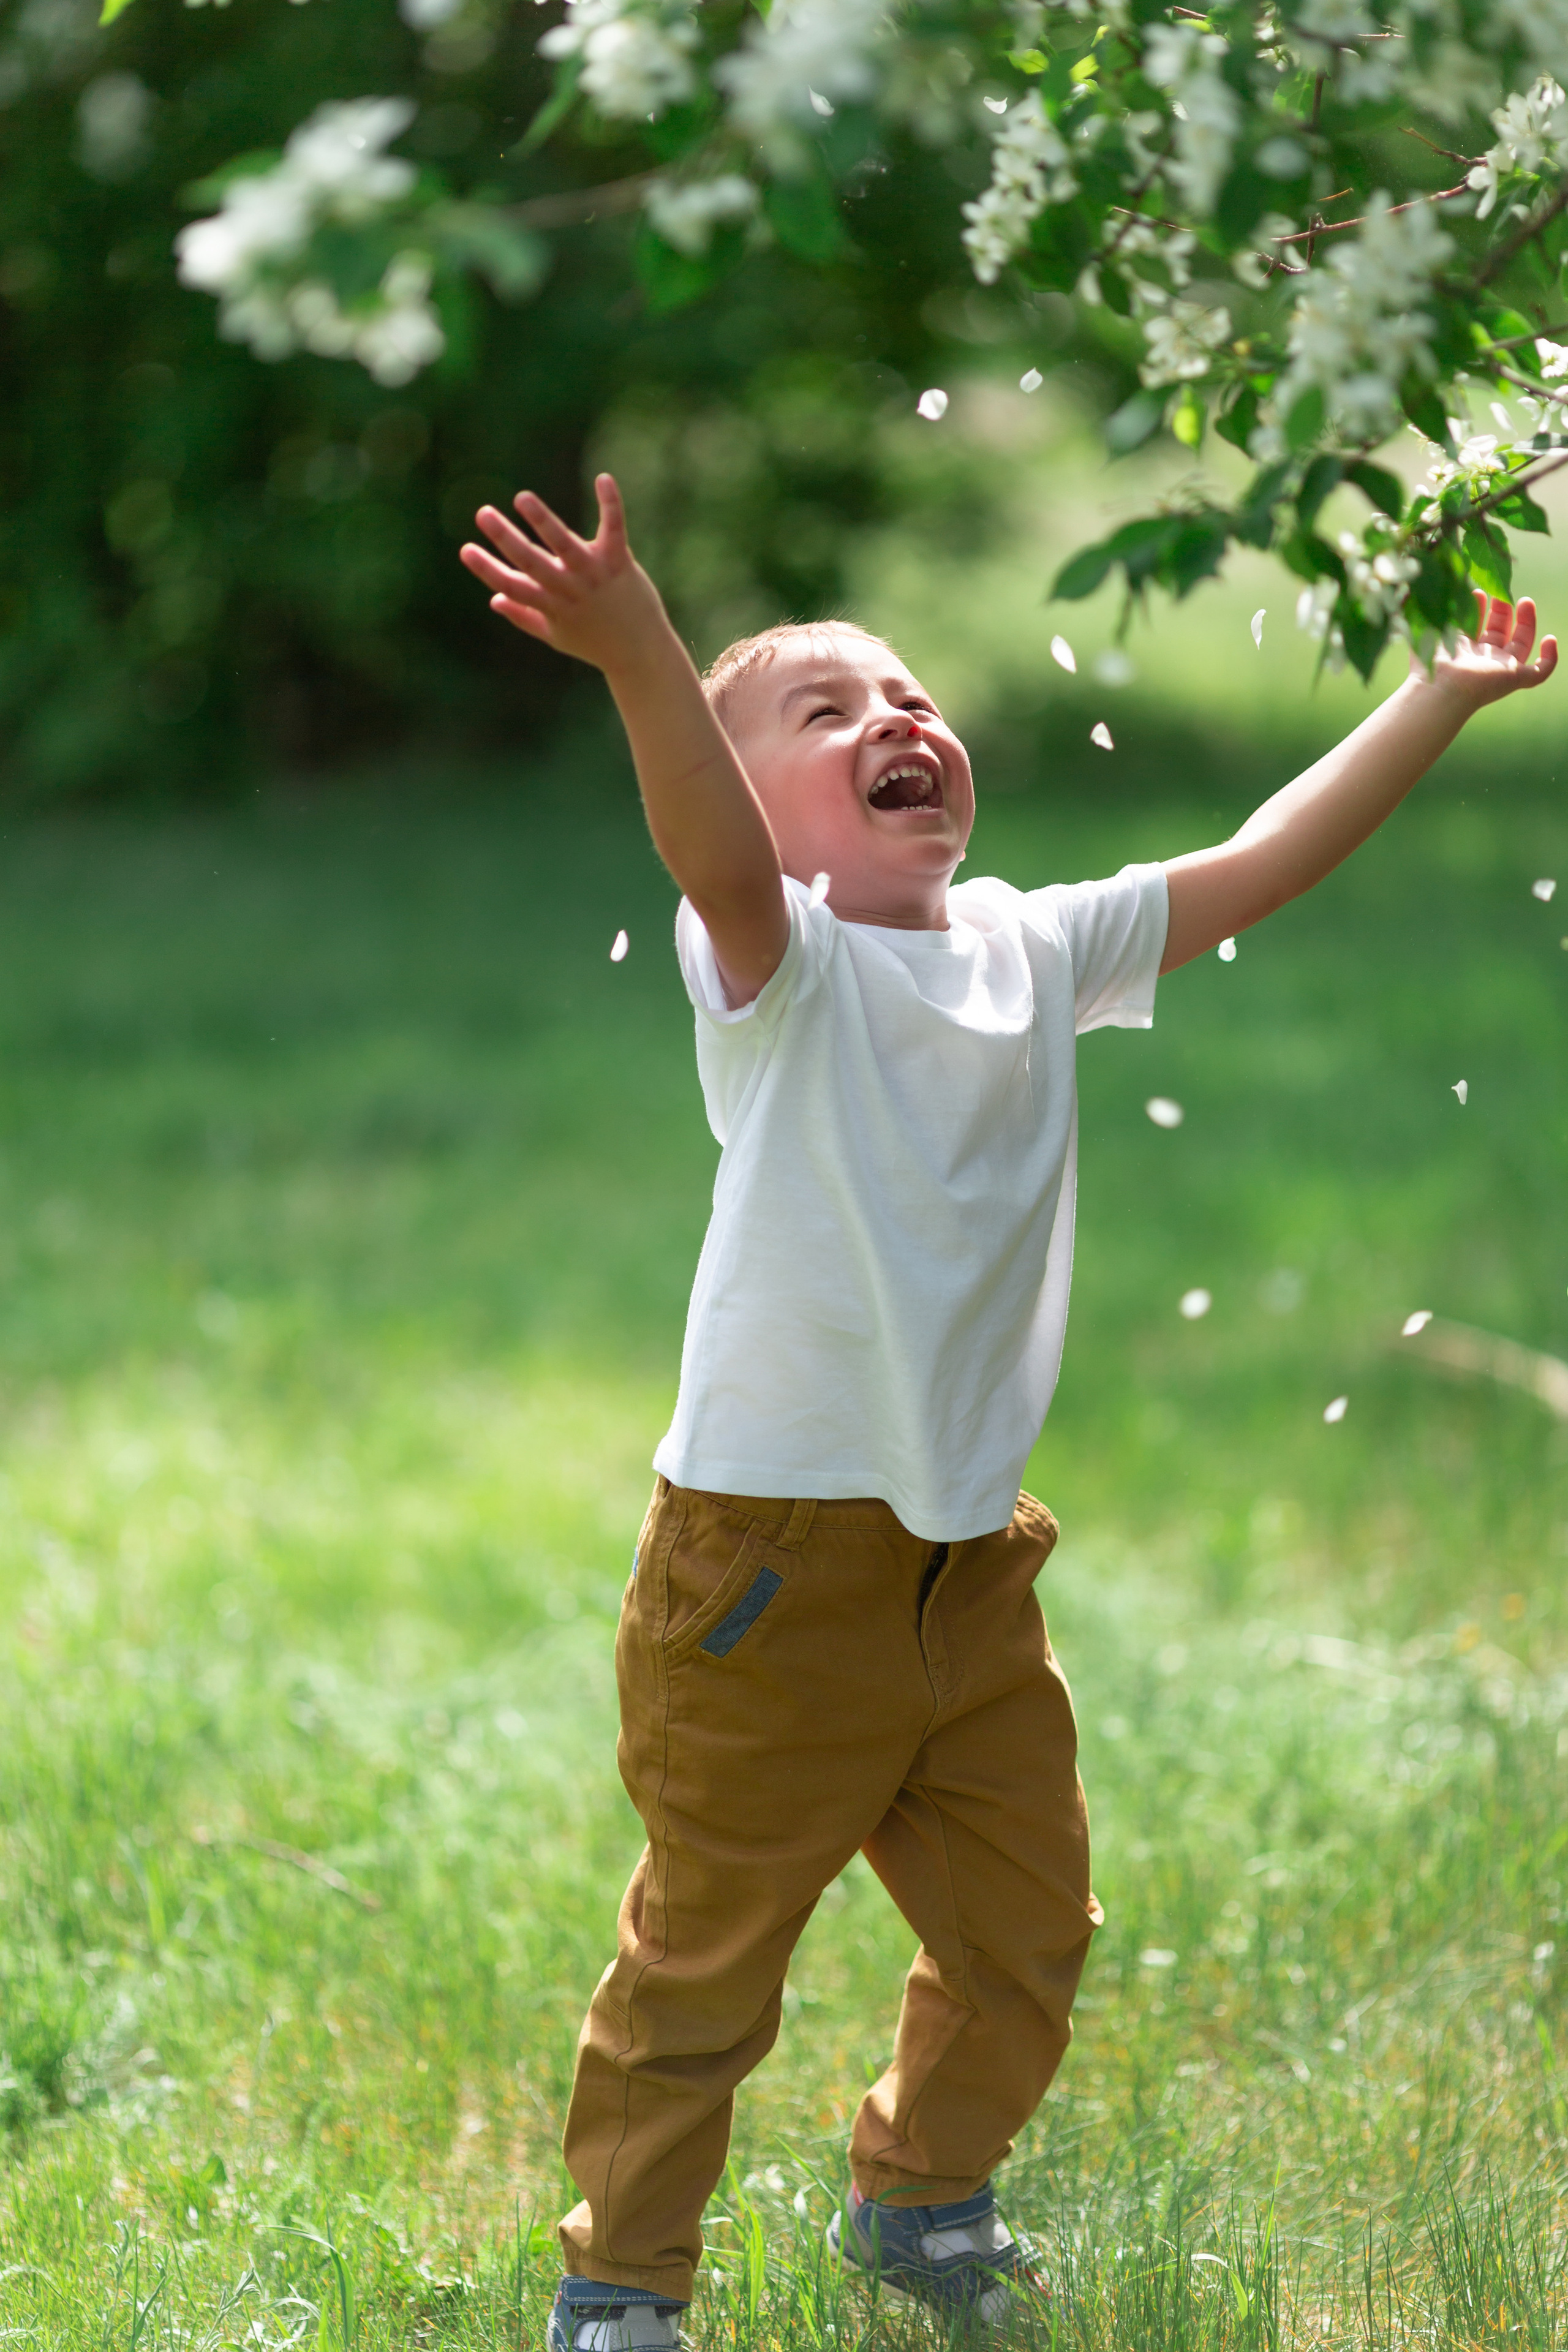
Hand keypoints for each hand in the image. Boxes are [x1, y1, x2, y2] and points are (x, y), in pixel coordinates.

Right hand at [459, 472, 667, 675]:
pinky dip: (610, 503)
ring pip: (565, 544)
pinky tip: (603, 479)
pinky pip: (614, 529)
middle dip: (505, 538)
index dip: (487, 570)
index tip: (466, 549)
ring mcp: (594, 575)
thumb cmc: (595, 643)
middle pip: (531, 563)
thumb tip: (493, 599)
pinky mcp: (619, 562)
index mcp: (550, 607)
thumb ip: (524, 617)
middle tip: (483, 513)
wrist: (641, 653)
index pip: (512, 587)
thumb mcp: (556, 635)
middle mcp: (569, 590)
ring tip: (522, 499)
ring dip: (543, 520)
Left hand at [1414, 592, 1557, 707]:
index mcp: (1459, 651)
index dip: (1478, 609)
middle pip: (1499, 633)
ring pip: (1520, 647)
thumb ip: (1425, 610)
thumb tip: (1414, 589)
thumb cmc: (1429, 661)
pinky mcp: (1514, 679)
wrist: (1440, 688)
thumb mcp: (1426, 630)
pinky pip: (1539, 673)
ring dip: (1527, 623)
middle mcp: (1480, 661)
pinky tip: (1550, 640)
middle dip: (1503, 611)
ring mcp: (1499, 671)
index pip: (1475, 628)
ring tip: (1525, 601)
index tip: (1477, 592)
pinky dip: (1549, 658)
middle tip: (1501, 592)